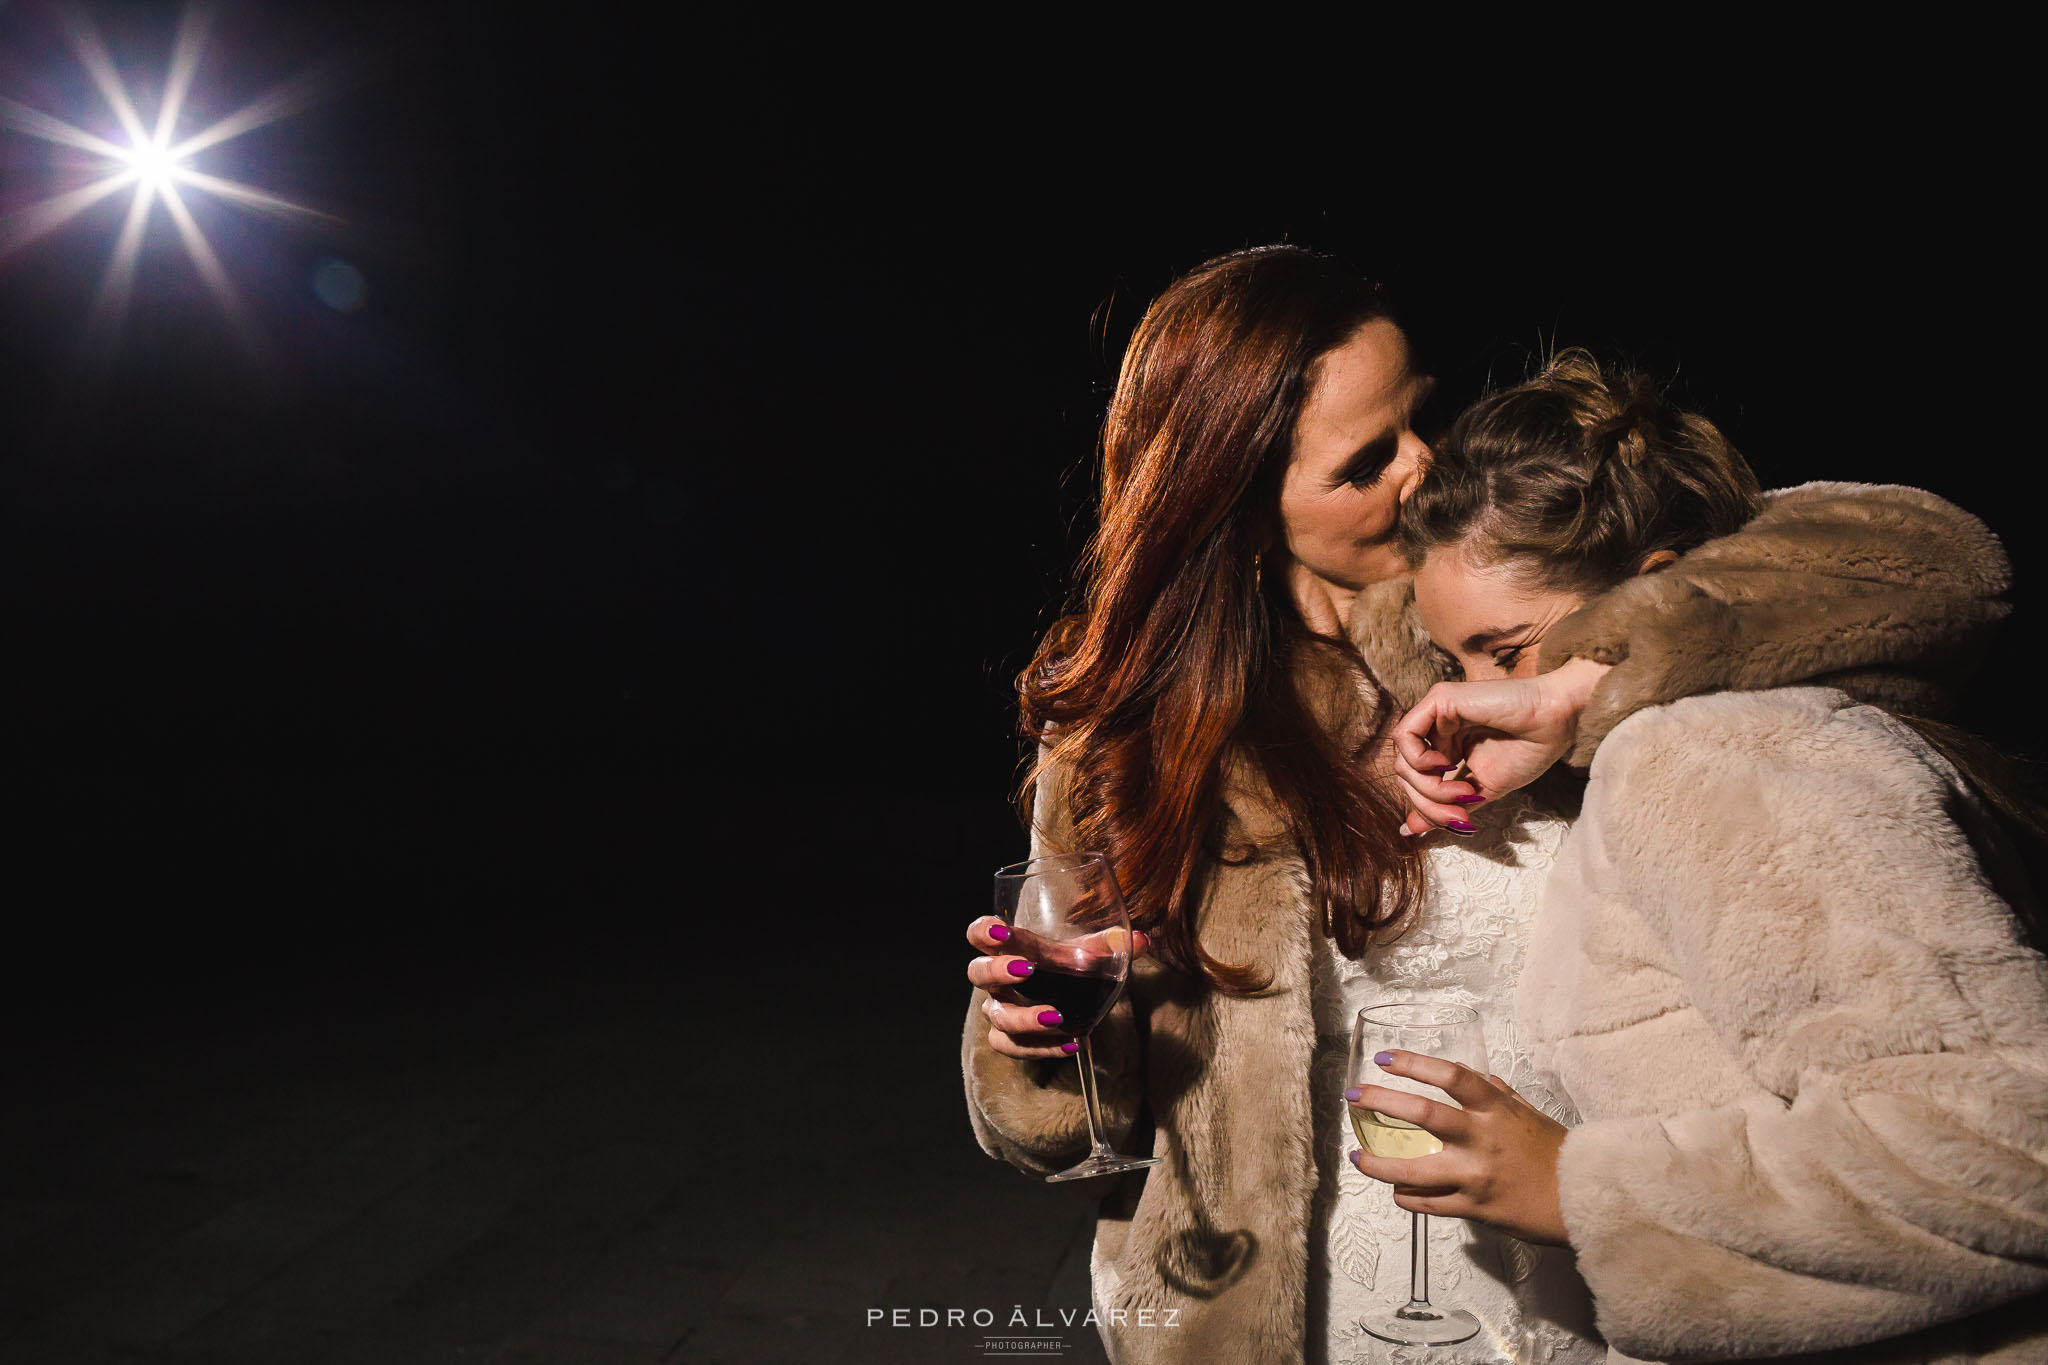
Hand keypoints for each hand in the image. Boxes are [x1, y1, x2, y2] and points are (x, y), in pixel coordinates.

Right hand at [965, 918, 1148, 1059]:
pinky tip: (1072, 1043)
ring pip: (997, 1018)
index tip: (1001, 931)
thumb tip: (1142, 941)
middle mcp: (997, 981)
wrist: (1063, 994)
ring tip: (1056, 1016)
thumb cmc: (1066, 964)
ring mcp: (1000, 1011)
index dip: (984, 931)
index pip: (980, 934)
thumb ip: (1109, 945)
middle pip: (978, 973)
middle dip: (998, 971)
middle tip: (1026, 970)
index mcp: (1007, 948)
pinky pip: (1017, 1048)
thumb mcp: (1086, 951)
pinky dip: (1043, 1048)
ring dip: (1024, 1018)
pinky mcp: (1011, 1040)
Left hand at [1345, 1050, 1570, 1245]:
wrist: (1581, 1199)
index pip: (1451, 1077)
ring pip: (1414, 1169)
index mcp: (1496, 1110)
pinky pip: (1430, 1203)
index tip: (1385, 1059)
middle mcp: (1482, 1138)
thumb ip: (1496, 1093)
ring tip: (1357, 1157)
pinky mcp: (1474, 1207)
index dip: (1415, 1063)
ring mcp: (1475, 1175)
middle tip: (1354, 1096)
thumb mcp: (1528, 1113)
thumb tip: (1467, 1072)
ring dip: (1379, 1164)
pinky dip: (1407, 1197)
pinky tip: (1395, 1191)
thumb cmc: (1555, 1153)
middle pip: (1423, 1114)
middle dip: (1383, 1101)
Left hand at [1391, 658, 1610, 836]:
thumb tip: (1409, 830)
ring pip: (1403, 760)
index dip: (1430, 808)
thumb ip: (1444, 806)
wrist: (1554, 724)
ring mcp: (1436, 714)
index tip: (1458, 821)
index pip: (1417, 783)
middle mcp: (1437, 730)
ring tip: (1463, 790)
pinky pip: (1405, 736)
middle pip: (1407, 775)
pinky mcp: (1439, 699)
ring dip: (1429, 786)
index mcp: (1447, 748)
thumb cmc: (1528, 751)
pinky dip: (1418, 759)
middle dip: (1429, 802)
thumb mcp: (1480, 789)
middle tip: (1462, 810)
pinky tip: (1445, 765)